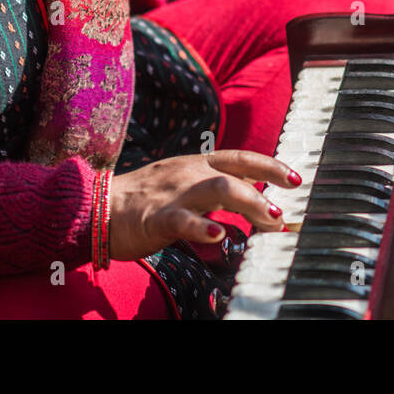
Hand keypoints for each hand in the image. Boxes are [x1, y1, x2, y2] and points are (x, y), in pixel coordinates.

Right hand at [108, 149, 299, 260]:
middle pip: (236, 172)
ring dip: (250, 203)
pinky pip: (183, 220)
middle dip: (267, 189)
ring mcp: (174, 193)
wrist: (98, 207)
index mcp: (196, 164)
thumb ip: (214, 190)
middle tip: (283, 213)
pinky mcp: (156, 216)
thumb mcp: (183, 185)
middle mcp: (189, 172)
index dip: (270, 166)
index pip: (241, 158)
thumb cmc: (145, 200)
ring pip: (219, 189)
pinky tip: (220, 235)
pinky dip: (203, 226)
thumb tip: (251, 203)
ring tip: (269, 221)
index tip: (295, 178)